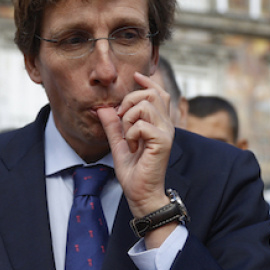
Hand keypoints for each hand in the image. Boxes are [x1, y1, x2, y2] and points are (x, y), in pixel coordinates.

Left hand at [98, 72, 173, 217]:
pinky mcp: (163, 142)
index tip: (135, 76)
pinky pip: (142, 124)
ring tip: (128, 136)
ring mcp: (166, 133)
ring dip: (128, 119)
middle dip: (130, 100)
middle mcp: (166, 125)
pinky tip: (132, 147)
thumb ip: (113, 126)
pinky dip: (131, 133)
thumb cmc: (133, 171)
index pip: (159, 93)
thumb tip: (103, 108)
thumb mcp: (118, 144)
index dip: (147, 82)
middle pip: (151, 94)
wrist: (140, 193)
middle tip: (121, 119)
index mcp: (159, 123)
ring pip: (146, 106)